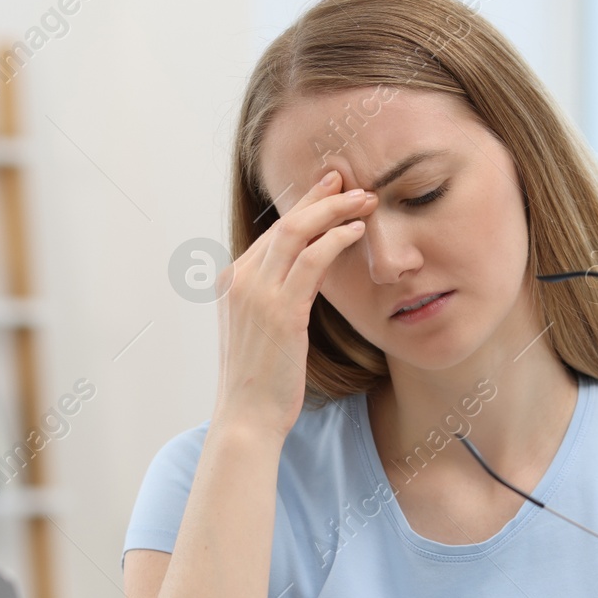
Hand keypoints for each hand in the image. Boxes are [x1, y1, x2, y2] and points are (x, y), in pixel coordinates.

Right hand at [212, 170, 377, 439]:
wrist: (248, 416)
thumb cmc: (261, 381)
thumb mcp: (263, 331)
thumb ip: (277, 299)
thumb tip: (305, 281)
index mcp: (233, 282)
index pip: (272, 232)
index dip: (302, 207)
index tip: (328, 190)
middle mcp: (240, 280)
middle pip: (284, 222)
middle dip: (319, 197)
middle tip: (349, 181)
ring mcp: (257, 293)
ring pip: (297, 232)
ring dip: (333, 210)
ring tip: (364, 200)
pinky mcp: (280, 310)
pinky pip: (311, 261)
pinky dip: (334, 240)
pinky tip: (355, 232)